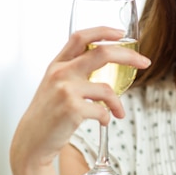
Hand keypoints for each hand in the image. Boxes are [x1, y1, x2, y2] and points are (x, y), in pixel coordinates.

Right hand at [10, 26, 150, 170]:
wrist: (30, 143)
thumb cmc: (47, 115)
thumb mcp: (54, 85)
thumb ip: (74, 71)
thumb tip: (107, 63)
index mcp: (57, 64)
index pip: (80, 37)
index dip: (103, 31)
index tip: (121, 33)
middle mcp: (60, 73)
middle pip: (102, 53)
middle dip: (129, 56)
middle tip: (145, 63)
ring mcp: (65, 90)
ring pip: (106, 89)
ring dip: (117, 103)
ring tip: (118, 111)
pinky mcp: (72, 109)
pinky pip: (102, 110)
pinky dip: (108, 117)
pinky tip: (104, 121)